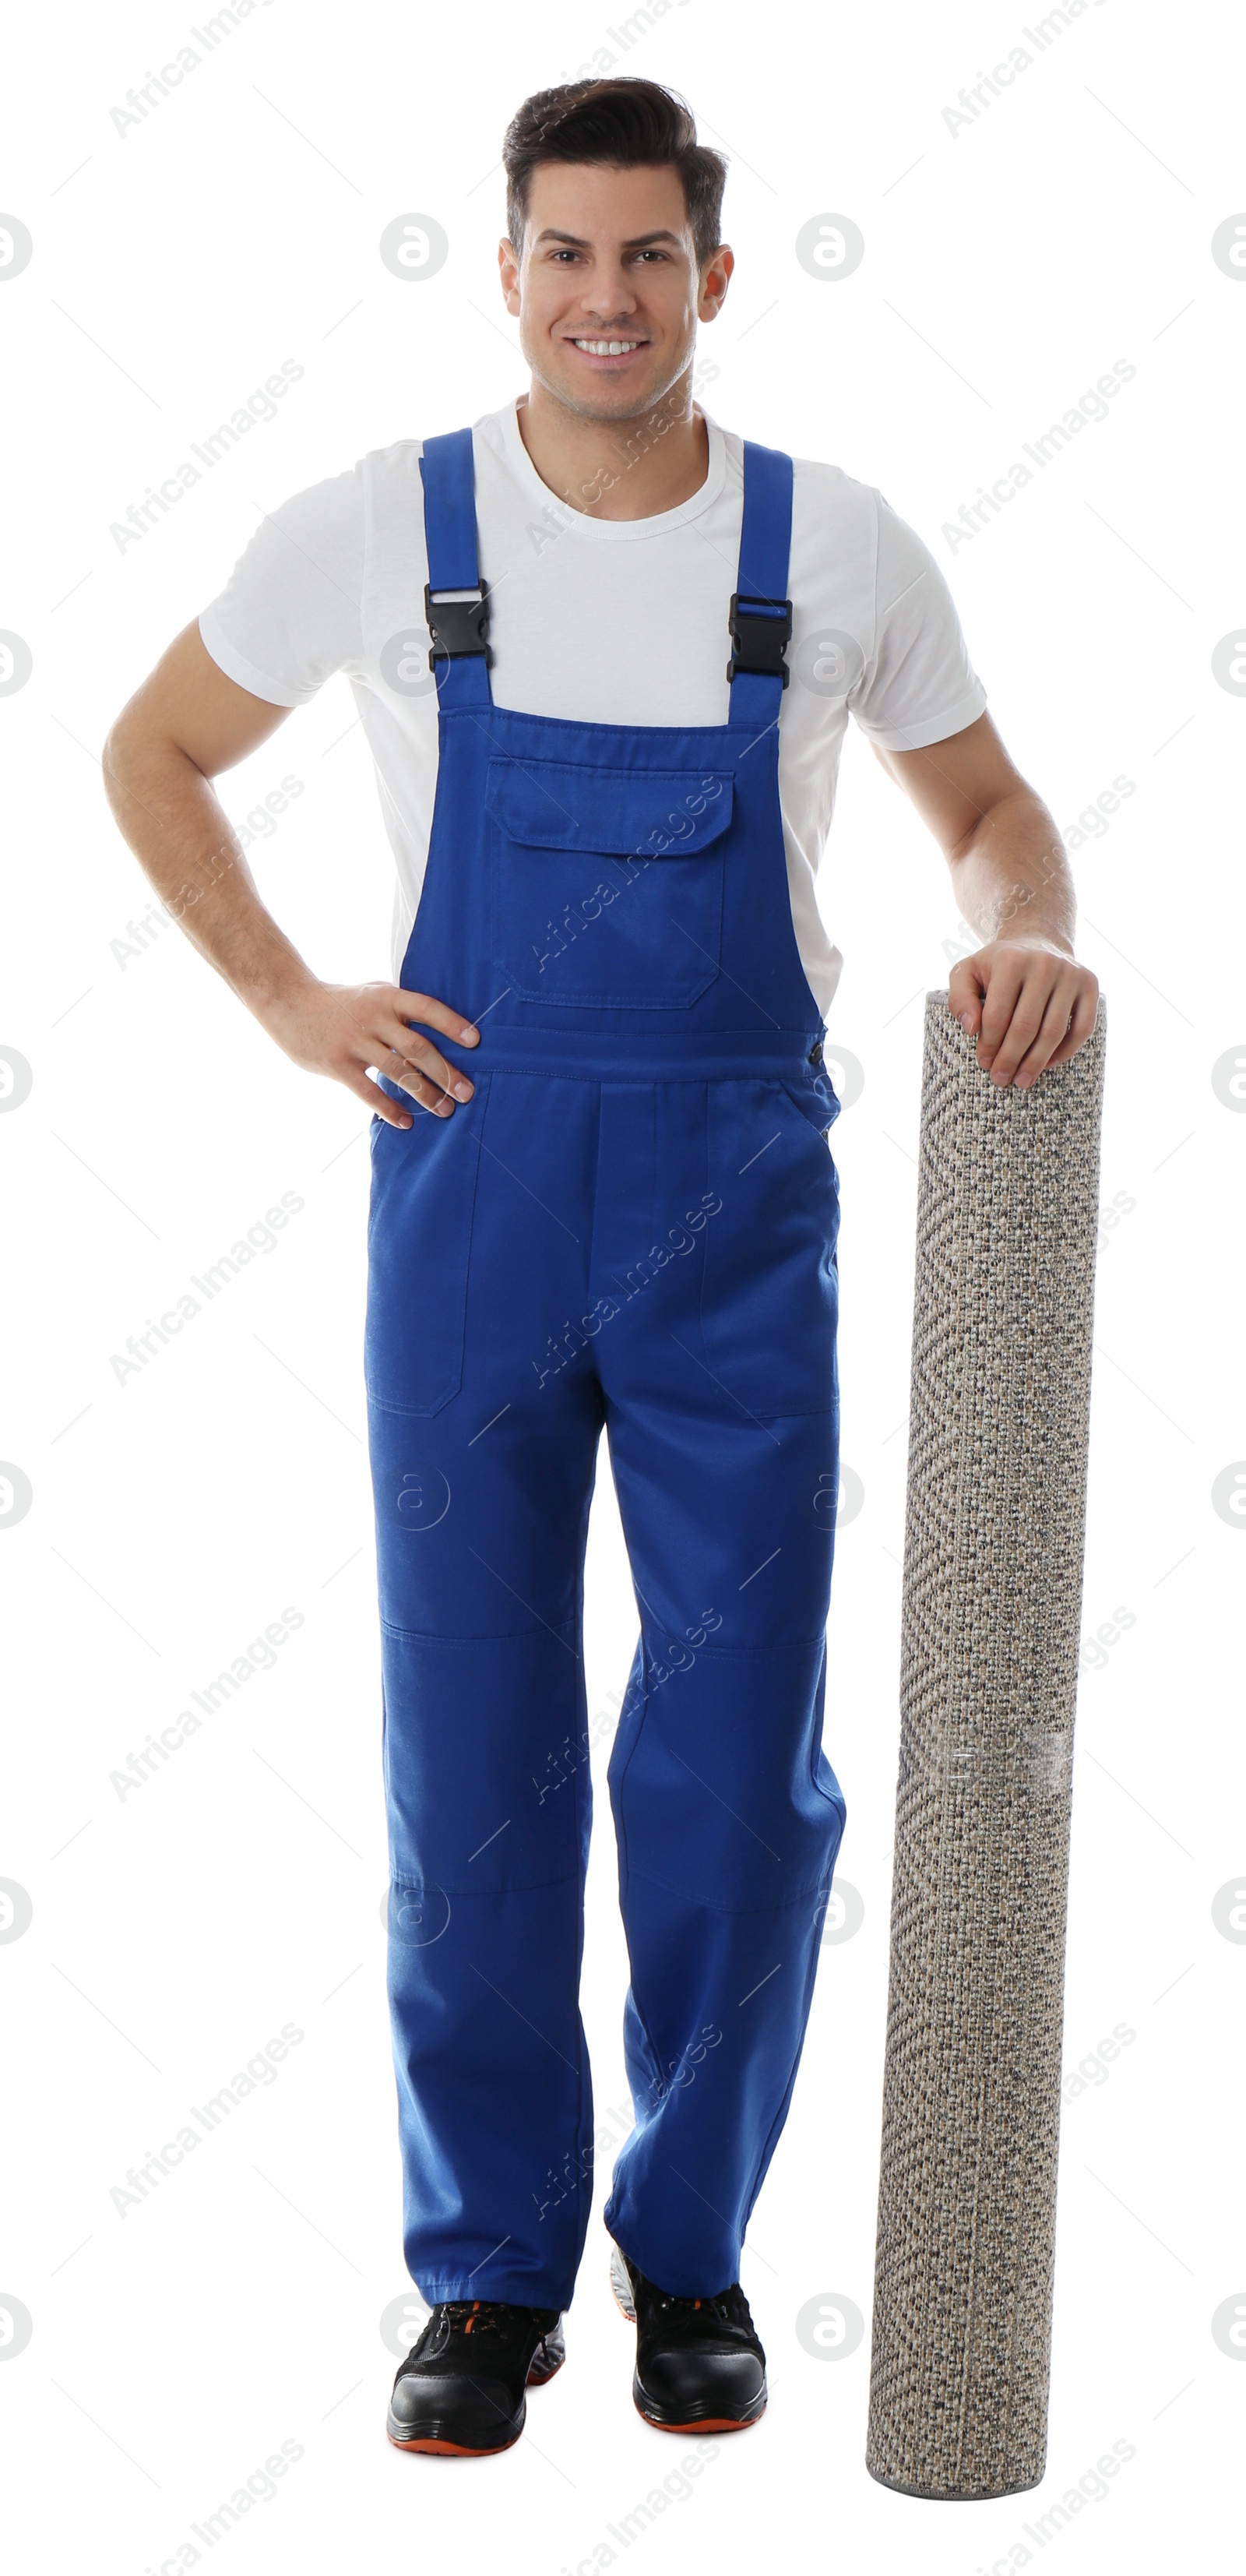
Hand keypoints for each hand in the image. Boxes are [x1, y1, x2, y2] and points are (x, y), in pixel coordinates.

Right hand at [257, 978, 478, 1126]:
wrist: (290, 1003)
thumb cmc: (342, 1002)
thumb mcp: (373, 992)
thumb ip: (402, 1008)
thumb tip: (444, 1030)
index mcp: (387, 997)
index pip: (426, 1008)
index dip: (451, 1024)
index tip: (475, 1042)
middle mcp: (372, 1017)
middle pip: (417, 1047)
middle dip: (445, 1072)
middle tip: (467, 1093)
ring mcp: (353, 1041)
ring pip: (397, 1072)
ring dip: (425, 1094)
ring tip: (445, 1111)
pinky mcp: (336, 1063)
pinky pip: (367, 1091)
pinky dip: (389, 1108)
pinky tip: (406, 1121)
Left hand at [948, 940, 1098, 1087]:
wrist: (1038, 941)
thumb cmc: (998, 965)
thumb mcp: (968, 972)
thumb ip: (959, 998)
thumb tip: (972, 1028)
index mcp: (1011, 960)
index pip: (997, 1015)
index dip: (989, 1045)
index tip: (984, 1063)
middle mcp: (1044, 964)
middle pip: (1026, 1027)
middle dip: (1011, 1059)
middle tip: (1001, 1079)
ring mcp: (1071, 975)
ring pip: (1054, 1032)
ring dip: (1036, 1062)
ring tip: (1022, 1081)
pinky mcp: (1090, 985)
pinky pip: (1082, 1028)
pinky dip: (1066, 1051)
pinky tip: (1048, 1064)